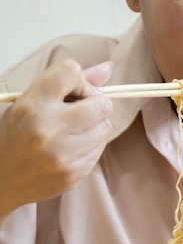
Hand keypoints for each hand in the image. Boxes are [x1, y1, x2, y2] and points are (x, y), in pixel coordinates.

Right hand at [0, 59, 112, 216]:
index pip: (71, 72)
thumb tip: (108, 68)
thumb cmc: (13, 135)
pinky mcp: (73, 174)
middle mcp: (48, 130)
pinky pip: (99, 150)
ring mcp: (62, 155)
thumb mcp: (28, 102)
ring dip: (95, 125)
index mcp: (31, 106)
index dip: (78, 79)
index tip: (71, 90)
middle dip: (94, 103)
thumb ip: (67, 83)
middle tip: (79, 110)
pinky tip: (69, 148)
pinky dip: (90, 145)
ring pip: (105, 127)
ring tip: (72, 130)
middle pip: (101, 104)